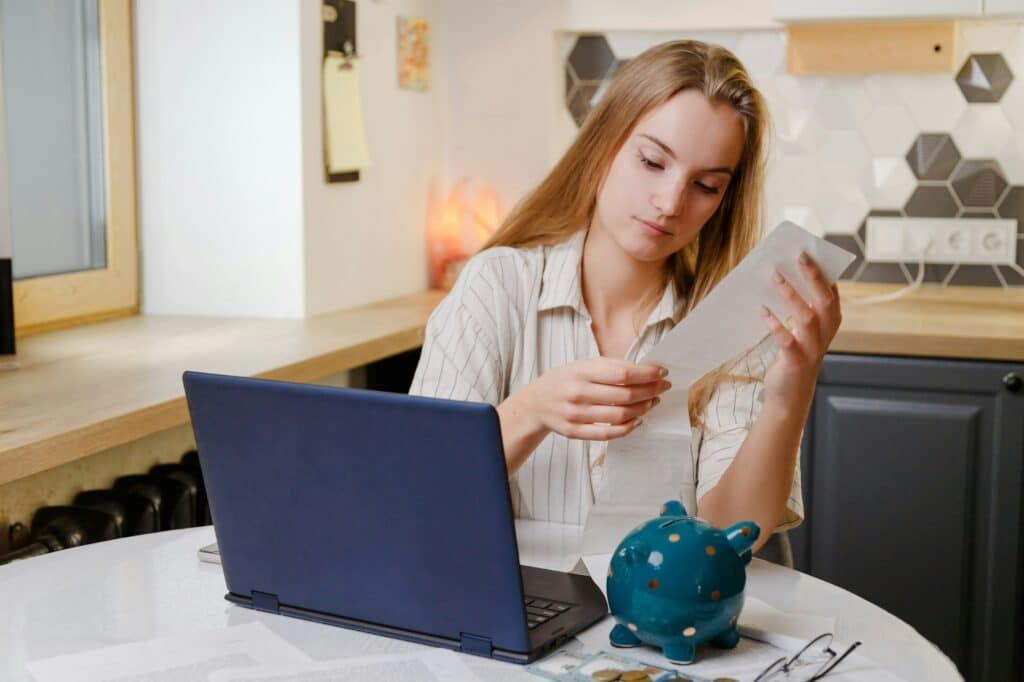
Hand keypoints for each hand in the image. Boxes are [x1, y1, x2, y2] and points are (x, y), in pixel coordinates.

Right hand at [514, 358, 671, 440]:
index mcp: (581, 371)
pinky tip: (638, 420)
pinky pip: (608, 434)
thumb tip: (646, 370)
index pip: (623, 373)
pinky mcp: (575, 432)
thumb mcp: (582, 365)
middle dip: (650, 391)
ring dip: (643, 409)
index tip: (662, 372)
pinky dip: (628, 428)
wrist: (536, 403)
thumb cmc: (564, 380)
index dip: (647, 374)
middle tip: (663, 387)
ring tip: (652, 402)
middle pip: (625, 395)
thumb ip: (610, 367)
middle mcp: (578, 393)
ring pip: (620, 416)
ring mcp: (576, 415)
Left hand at [759, 252, 842, 411]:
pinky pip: (786, 340)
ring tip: (774, 275)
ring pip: (806, 316)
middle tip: (799, 255)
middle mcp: (826, 335)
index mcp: (830, 325)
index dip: (825, 273)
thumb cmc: (794, 358)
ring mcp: (812, 349)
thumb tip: (781, 278)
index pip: (832, 294)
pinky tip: (762, 310)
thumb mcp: (801, 333)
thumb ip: (799, 310)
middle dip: (813, 276)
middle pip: (824, 300)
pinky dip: (775, 324)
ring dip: (790, 294)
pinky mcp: (796, 362)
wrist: (789, 398)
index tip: (812, 252)